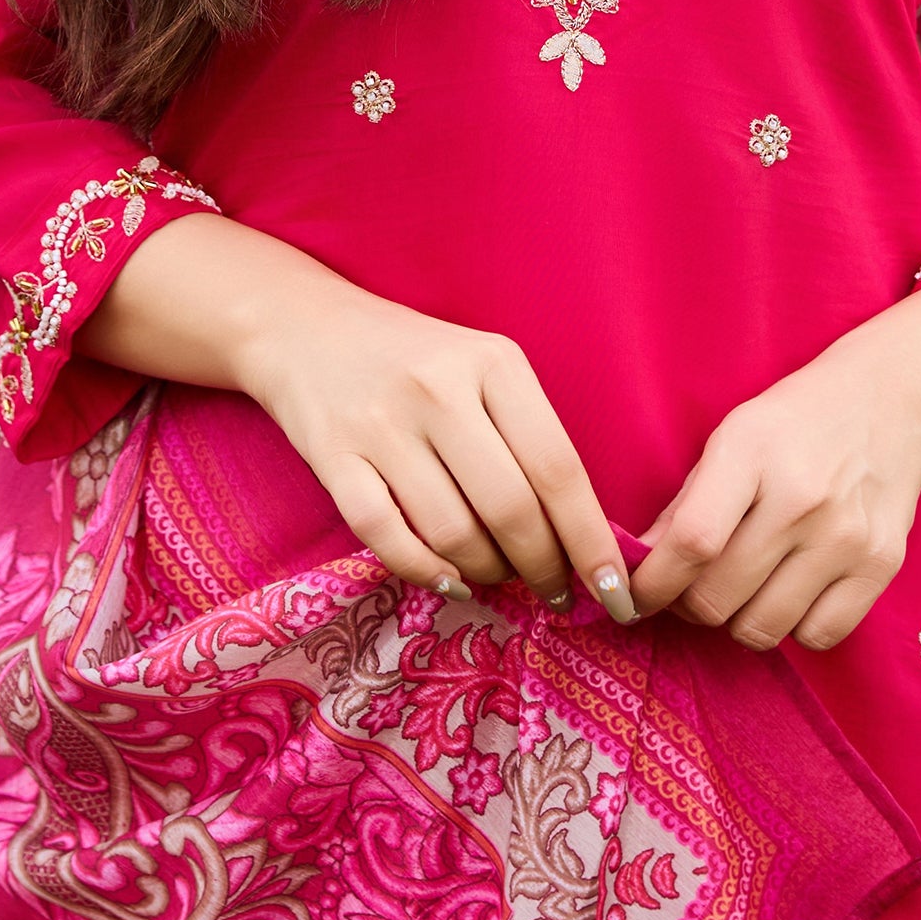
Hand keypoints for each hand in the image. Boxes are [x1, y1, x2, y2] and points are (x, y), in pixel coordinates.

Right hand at [83, 216, 631, 615]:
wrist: (305, 326)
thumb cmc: (415, 358)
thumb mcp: (482, 369)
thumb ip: (529, 436)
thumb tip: (577, 536)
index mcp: (494, 364)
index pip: (560, 470)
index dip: (592, 542)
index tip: (615, 592)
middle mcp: (440, 390)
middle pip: (512, 510)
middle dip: (543, 569)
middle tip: (553, 593)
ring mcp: (382, 423)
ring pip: (453, 532)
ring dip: (486, 573)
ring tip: (496, 577)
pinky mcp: (332, 454)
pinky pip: (387, 537)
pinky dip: (424, 571)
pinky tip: (447, 579)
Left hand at [626, 287, 920, 652]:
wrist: (891, 402)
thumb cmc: (796, 422)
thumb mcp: (732, 438)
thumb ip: (686, 503)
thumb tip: (641, 568)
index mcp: (751, 452)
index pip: (692, 541)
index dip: (654, 583)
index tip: (638, 596)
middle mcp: (801, 498)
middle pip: (719, 596)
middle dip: (689, 605)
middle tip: (691, 589)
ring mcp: (845, 535)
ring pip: (763, 627)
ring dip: (739, 620)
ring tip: (743, 589)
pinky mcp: (881, 565)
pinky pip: (819, 636)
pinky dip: (794, 628)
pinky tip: (789, 593)